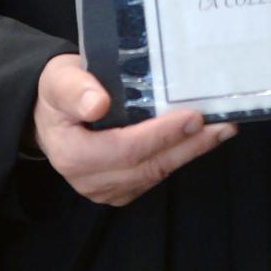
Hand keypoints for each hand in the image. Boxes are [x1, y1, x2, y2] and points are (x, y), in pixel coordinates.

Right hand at [31, 54, 237, 205]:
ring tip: (221, 130)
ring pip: (155, 173)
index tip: (193, 116)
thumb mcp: (59, 81)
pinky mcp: (119, 189)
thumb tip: (98, 104)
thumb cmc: (57, 92)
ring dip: (190, 152)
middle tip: (222, 125)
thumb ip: (76, 90)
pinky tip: (199, 140)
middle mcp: (90, 181)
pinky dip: (178, 157)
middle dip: (189, 145)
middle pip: (148, 166)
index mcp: (74, 155)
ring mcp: (106, 190)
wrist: (48, 115)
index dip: (162, 135)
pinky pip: (153, 175)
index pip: (127, 149)